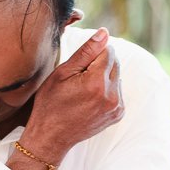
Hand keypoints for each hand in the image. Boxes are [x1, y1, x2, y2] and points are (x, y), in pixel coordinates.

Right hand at [19, 29, 123, 168]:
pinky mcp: (118, 114)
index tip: (79, 66)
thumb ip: (87, 51)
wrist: (51, 136)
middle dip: (100, 64)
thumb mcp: (63, 73)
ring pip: (117, 77)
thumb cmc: (51, 102)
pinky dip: (107, 90)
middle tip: (79, 77)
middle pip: (115, 63)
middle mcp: (112, 95)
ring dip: (104, 77)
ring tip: (83, 90)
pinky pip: (117, 92)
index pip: (108, 51)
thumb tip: (105, 33)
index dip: (92, 54)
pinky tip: (89, 98)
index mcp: (97, 82)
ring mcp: (117, 107)